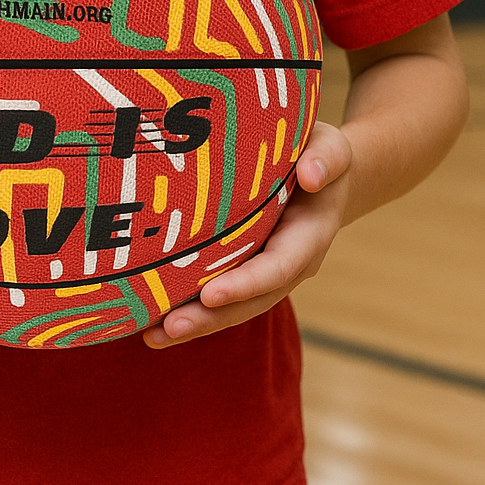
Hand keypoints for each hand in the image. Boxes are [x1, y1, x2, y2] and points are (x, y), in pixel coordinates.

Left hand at [142, 120, 351, 347]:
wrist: (323, 175)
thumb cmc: (320, 156)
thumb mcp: (331, 148)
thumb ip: (326, 159)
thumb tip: (311, 174)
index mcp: (308, 238)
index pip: (276, 267)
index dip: (245, 284)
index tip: (210, 295)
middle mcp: (289, 265)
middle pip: (250, 301)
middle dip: (210, 318)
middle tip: (169, 328)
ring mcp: (266, 272)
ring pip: (233, 307)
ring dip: (196, 324)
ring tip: (153, 336)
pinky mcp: (246, 268)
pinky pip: (221, 295)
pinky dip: (192, 310)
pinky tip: (154, 321)